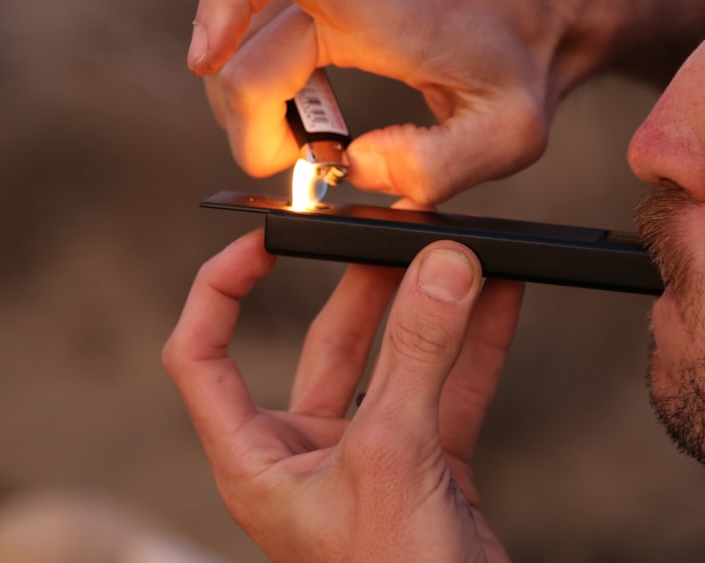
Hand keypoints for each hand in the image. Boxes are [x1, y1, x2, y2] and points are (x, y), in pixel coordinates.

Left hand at [163, 229, 523, 561]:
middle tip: (396, 234)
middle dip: (361, 288)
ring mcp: (365, 461)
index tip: (263, 242)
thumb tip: (443, 264)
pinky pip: (447, 393)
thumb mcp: (396, 458)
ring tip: (456, 251)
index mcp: (254, 459)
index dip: (219, 293)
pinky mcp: (423, 469)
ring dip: (426, 310)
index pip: (202, 357)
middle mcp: (301, 455)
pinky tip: (503, 299)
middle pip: (321, 347)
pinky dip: (474, 349)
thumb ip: (418, 357)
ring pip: (391, 365)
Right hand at [188, 0, 591, 203]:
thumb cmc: (526, 64)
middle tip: (294, 167)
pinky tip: (303, 117)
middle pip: (245, 41)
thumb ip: (434, 168)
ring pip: (244, 39)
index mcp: (392, 8)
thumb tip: (354, 163)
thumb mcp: (509, 137)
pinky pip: (265, 35)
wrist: (544, 3)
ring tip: (302, 146)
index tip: (205, 62)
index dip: (226, 2)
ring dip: (251, 105)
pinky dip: (264, 85)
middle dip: (246, 121)